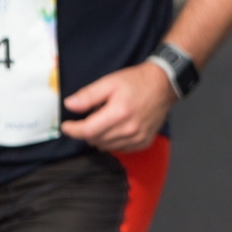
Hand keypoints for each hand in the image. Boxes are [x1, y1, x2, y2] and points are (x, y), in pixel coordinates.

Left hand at [61, 62, 175, 152]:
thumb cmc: (137, 82)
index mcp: (119, 112)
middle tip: (93, 115)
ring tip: (107, 120)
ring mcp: (138, 137)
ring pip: (105, 146)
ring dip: (100, 136)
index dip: (72, 130)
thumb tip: (70, 105)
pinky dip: (113, 141)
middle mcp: (129, 128)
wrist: (164, 85)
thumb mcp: (109, 82)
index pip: (87, 131)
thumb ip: (88, 95)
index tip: (67, 126)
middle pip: (95, 140)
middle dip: (87, 130)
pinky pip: (120, 149)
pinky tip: (117, 128)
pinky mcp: (144, 142)